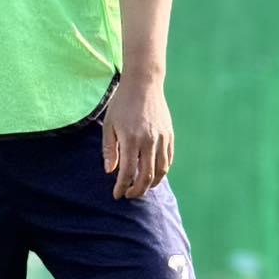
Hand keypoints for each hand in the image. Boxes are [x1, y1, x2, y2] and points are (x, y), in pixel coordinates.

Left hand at [101, 78, 173, 199]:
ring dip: (151, 184)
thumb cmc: (122, 104)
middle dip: (137, 190)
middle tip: (129, 194)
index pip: (128, 172)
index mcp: (131, 139)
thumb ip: (109, 149)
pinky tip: (153, 174)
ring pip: (160, 170)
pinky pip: (168, 159)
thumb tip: (110, 171)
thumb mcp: (109, 125)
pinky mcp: (169, 135)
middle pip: (146, 176)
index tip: (117, 195)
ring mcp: (161, 138)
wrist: (144, 84)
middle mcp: (148, 141)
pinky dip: (162, 171)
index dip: (122, 187)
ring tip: (142, 187)